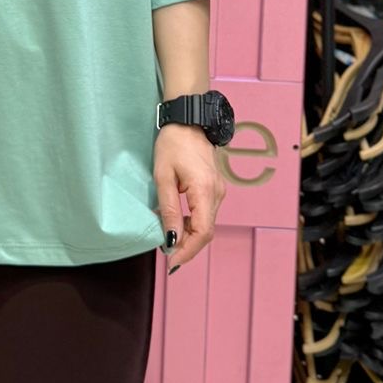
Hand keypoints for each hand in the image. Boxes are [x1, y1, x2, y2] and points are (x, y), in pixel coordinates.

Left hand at [153, 123, 226, 272]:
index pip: (203, 232)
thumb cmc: (173, 144)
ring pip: (206, 224)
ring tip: (168, 238)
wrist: (188, 122)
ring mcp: (219, 192)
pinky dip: (193, 224)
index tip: (171, 259)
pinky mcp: (215, 190)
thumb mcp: (163, 176)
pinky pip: (206, 214)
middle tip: (166, 252)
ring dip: (189, 235)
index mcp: (205, 190)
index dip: (188, 250)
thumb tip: (170, 238)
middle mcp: (217, 194)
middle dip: (187, 246)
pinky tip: (177, 223)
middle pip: (206, 231)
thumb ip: (169, 209)